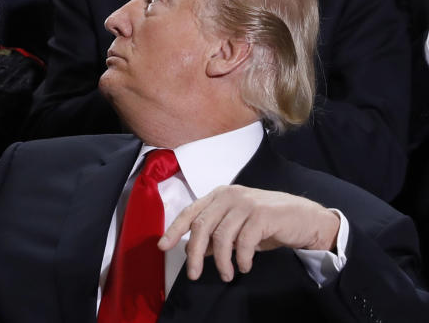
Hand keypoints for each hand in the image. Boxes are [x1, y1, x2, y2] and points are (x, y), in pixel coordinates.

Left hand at [158, 185, 339, 282]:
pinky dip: (241, 258)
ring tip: (227, 275)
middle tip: (194, 274)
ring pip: (221, 236)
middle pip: (202, 226)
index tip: (163, 246)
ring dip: (222, 261)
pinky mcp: (262, 214)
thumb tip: (196, 251)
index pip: (190, 212)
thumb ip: (217, 235)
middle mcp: (229, 196)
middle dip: (195, 253)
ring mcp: (246, 203)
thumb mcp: (238, 228)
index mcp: (219, 196)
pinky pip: (244, 241)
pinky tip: (244, 266)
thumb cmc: (270, 223)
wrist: (307, 219)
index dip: (174, 229)